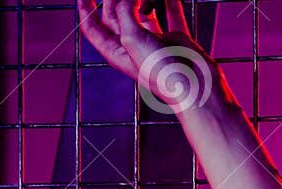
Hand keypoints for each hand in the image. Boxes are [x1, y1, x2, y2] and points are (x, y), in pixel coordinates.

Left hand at [76, 0, 220, 114]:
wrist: (196, 87)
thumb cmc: (162, 73)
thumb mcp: (134, 40)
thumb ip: (126, 13)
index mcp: (116, 52)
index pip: (93, 28)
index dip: (85, 9)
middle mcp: (133, 46)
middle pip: (117, 14)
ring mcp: (154, 42)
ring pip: (144, 11)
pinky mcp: (176, 39)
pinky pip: (171, 14)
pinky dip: (170, 1)